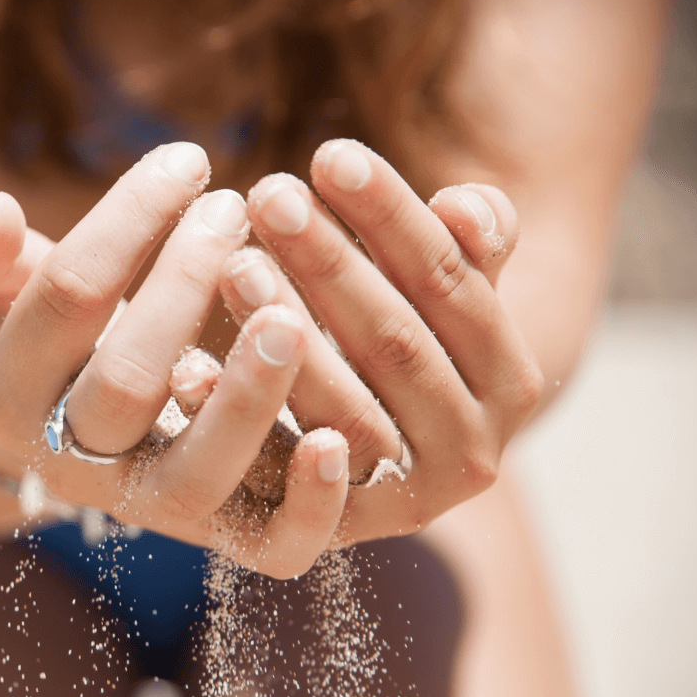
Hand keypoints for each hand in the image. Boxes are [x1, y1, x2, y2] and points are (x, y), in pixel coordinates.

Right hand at [0, 143, 385, 577]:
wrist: (62, 439)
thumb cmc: (50, 336)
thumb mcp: (6, 292)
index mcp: (11, 392)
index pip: (68, 298)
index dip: (126, 224)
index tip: (187, 159)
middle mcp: (73, 462)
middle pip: (125, 383)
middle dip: (182, 290)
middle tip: (234, 210)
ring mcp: (149, 508)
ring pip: (196, 474)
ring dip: (246, 397)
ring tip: (291, 316)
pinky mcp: (221, 537)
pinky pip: (268, 548)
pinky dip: (307, 504)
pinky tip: (334, 439)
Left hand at [227, 139, 542, 544]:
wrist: (384, 454)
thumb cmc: (400, 336)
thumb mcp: (440, 290)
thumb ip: (467, 244)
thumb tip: (466, 206)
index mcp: (509, 380)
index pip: (452, 286)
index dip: (394, 218)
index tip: (329, 154)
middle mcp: (472, 454)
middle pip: (396, 345)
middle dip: (330, 265)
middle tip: (266, 196)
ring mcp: (403, 505)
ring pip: (344, 415)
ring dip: (288, 339)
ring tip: (233, 265)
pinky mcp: (331, 541)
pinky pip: (282, 492)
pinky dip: (239, 430)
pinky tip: (188, 371)